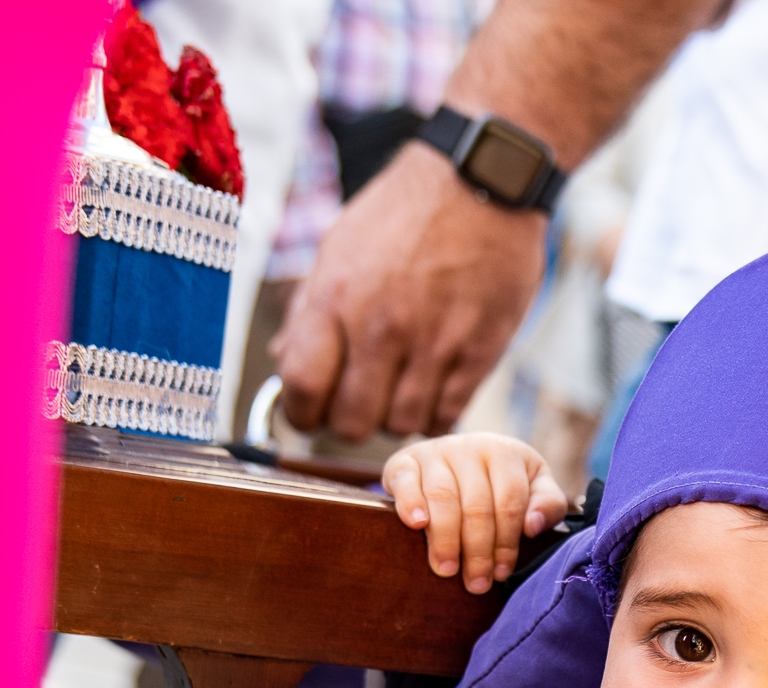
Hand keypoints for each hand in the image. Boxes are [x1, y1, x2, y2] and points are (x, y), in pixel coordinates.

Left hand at [271, 145, 548, 440]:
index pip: (302, 387)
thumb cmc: (406, 212)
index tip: (309, 411)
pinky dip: (434, 413)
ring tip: (398, 387)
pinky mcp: (479, 352)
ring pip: (400, 425)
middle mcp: (383, 326)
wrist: (484, 181)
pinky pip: (445, 416)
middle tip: (357, 400)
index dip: (300, 413)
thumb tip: (283, 358)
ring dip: (394, 416)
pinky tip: (431, 386)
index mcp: (338, 296)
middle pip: (351, 422)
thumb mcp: (341, 244)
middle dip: (347, 420)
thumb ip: (311, 306)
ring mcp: (434, 343)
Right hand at [382, 433, 569, 593]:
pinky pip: (406, 480)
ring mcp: (436, 452)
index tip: (501, 574)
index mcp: (505, 453)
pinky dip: (411, 503)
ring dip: (446, 539)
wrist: (455, 460)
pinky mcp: (405, 460)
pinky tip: (417, 525)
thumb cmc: (501, 483)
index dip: (506, 542)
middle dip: (478, 550)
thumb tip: (532, 526)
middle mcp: (470, 446)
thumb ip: (548, 504)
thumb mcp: (534, 487)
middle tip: (476, 583)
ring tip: (447, 569)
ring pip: (443, 497)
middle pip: (476, 506)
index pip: (510, 502)